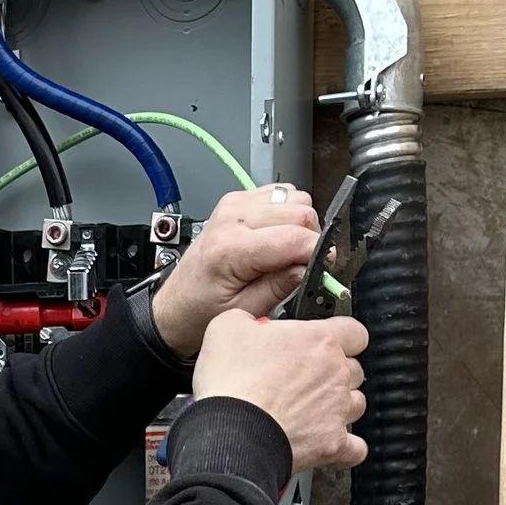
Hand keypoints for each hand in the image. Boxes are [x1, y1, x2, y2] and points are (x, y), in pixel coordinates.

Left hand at [149, 183, 323, 356]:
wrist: (176, 304)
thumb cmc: (202, 310)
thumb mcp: (245, 311)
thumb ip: (281, 286)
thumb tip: (312, 267)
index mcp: (231, 248)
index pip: (294, 236)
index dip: (319, 252)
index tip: (329, 267)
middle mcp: (232, 218)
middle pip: (300, 211)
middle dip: (312, 237)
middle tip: (306, 263)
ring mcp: (235, 205)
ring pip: (294, 198)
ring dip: (301, 223)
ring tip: (289, 250)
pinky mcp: (238, 201)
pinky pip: (280, 194)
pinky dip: (288, 213)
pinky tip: (278, 236)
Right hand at [191, 308, 366, 470]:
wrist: (232, 433)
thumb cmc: (232, 384)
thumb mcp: (226, 327)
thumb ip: (249, 320)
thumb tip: (250, 324)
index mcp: (318, 341)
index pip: (354, 331)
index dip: (342, 335)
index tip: (326, 341)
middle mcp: (335, 374)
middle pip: (355, 368)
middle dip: (335, 372)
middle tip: (308, 377)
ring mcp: (338, 410)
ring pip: (356, 404)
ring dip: (340, 405)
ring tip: (313, 409)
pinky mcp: (334, 444)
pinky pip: (355, 448)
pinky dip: (345, 446)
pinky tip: (329, 441)